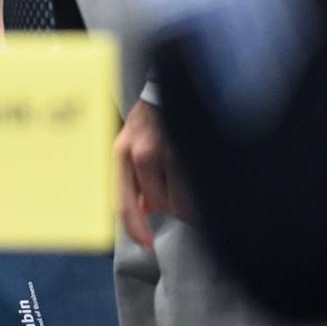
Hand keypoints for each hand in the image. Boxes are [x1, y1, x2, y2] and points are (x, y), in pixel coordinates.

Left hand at [114, 98, 195, 248]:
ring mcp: (170, 150)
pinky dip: (203, 191)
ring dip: (187, 198)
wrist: (174, 81)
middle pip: (159, 206)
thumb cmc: (153, 117)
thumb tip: (144, 210)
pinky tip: (203, 173)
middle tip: (177, 186)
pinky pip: (201, 190)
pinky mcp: (194, 148)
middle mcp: (143, 152)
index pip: (124, 203)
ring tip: (191, 175)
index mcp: (123, 153)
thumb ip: (134, 178)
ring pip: (182, 201)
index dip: (135, 228)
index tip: (146, 244)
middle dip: (169, 204)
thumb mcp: (132, 143)